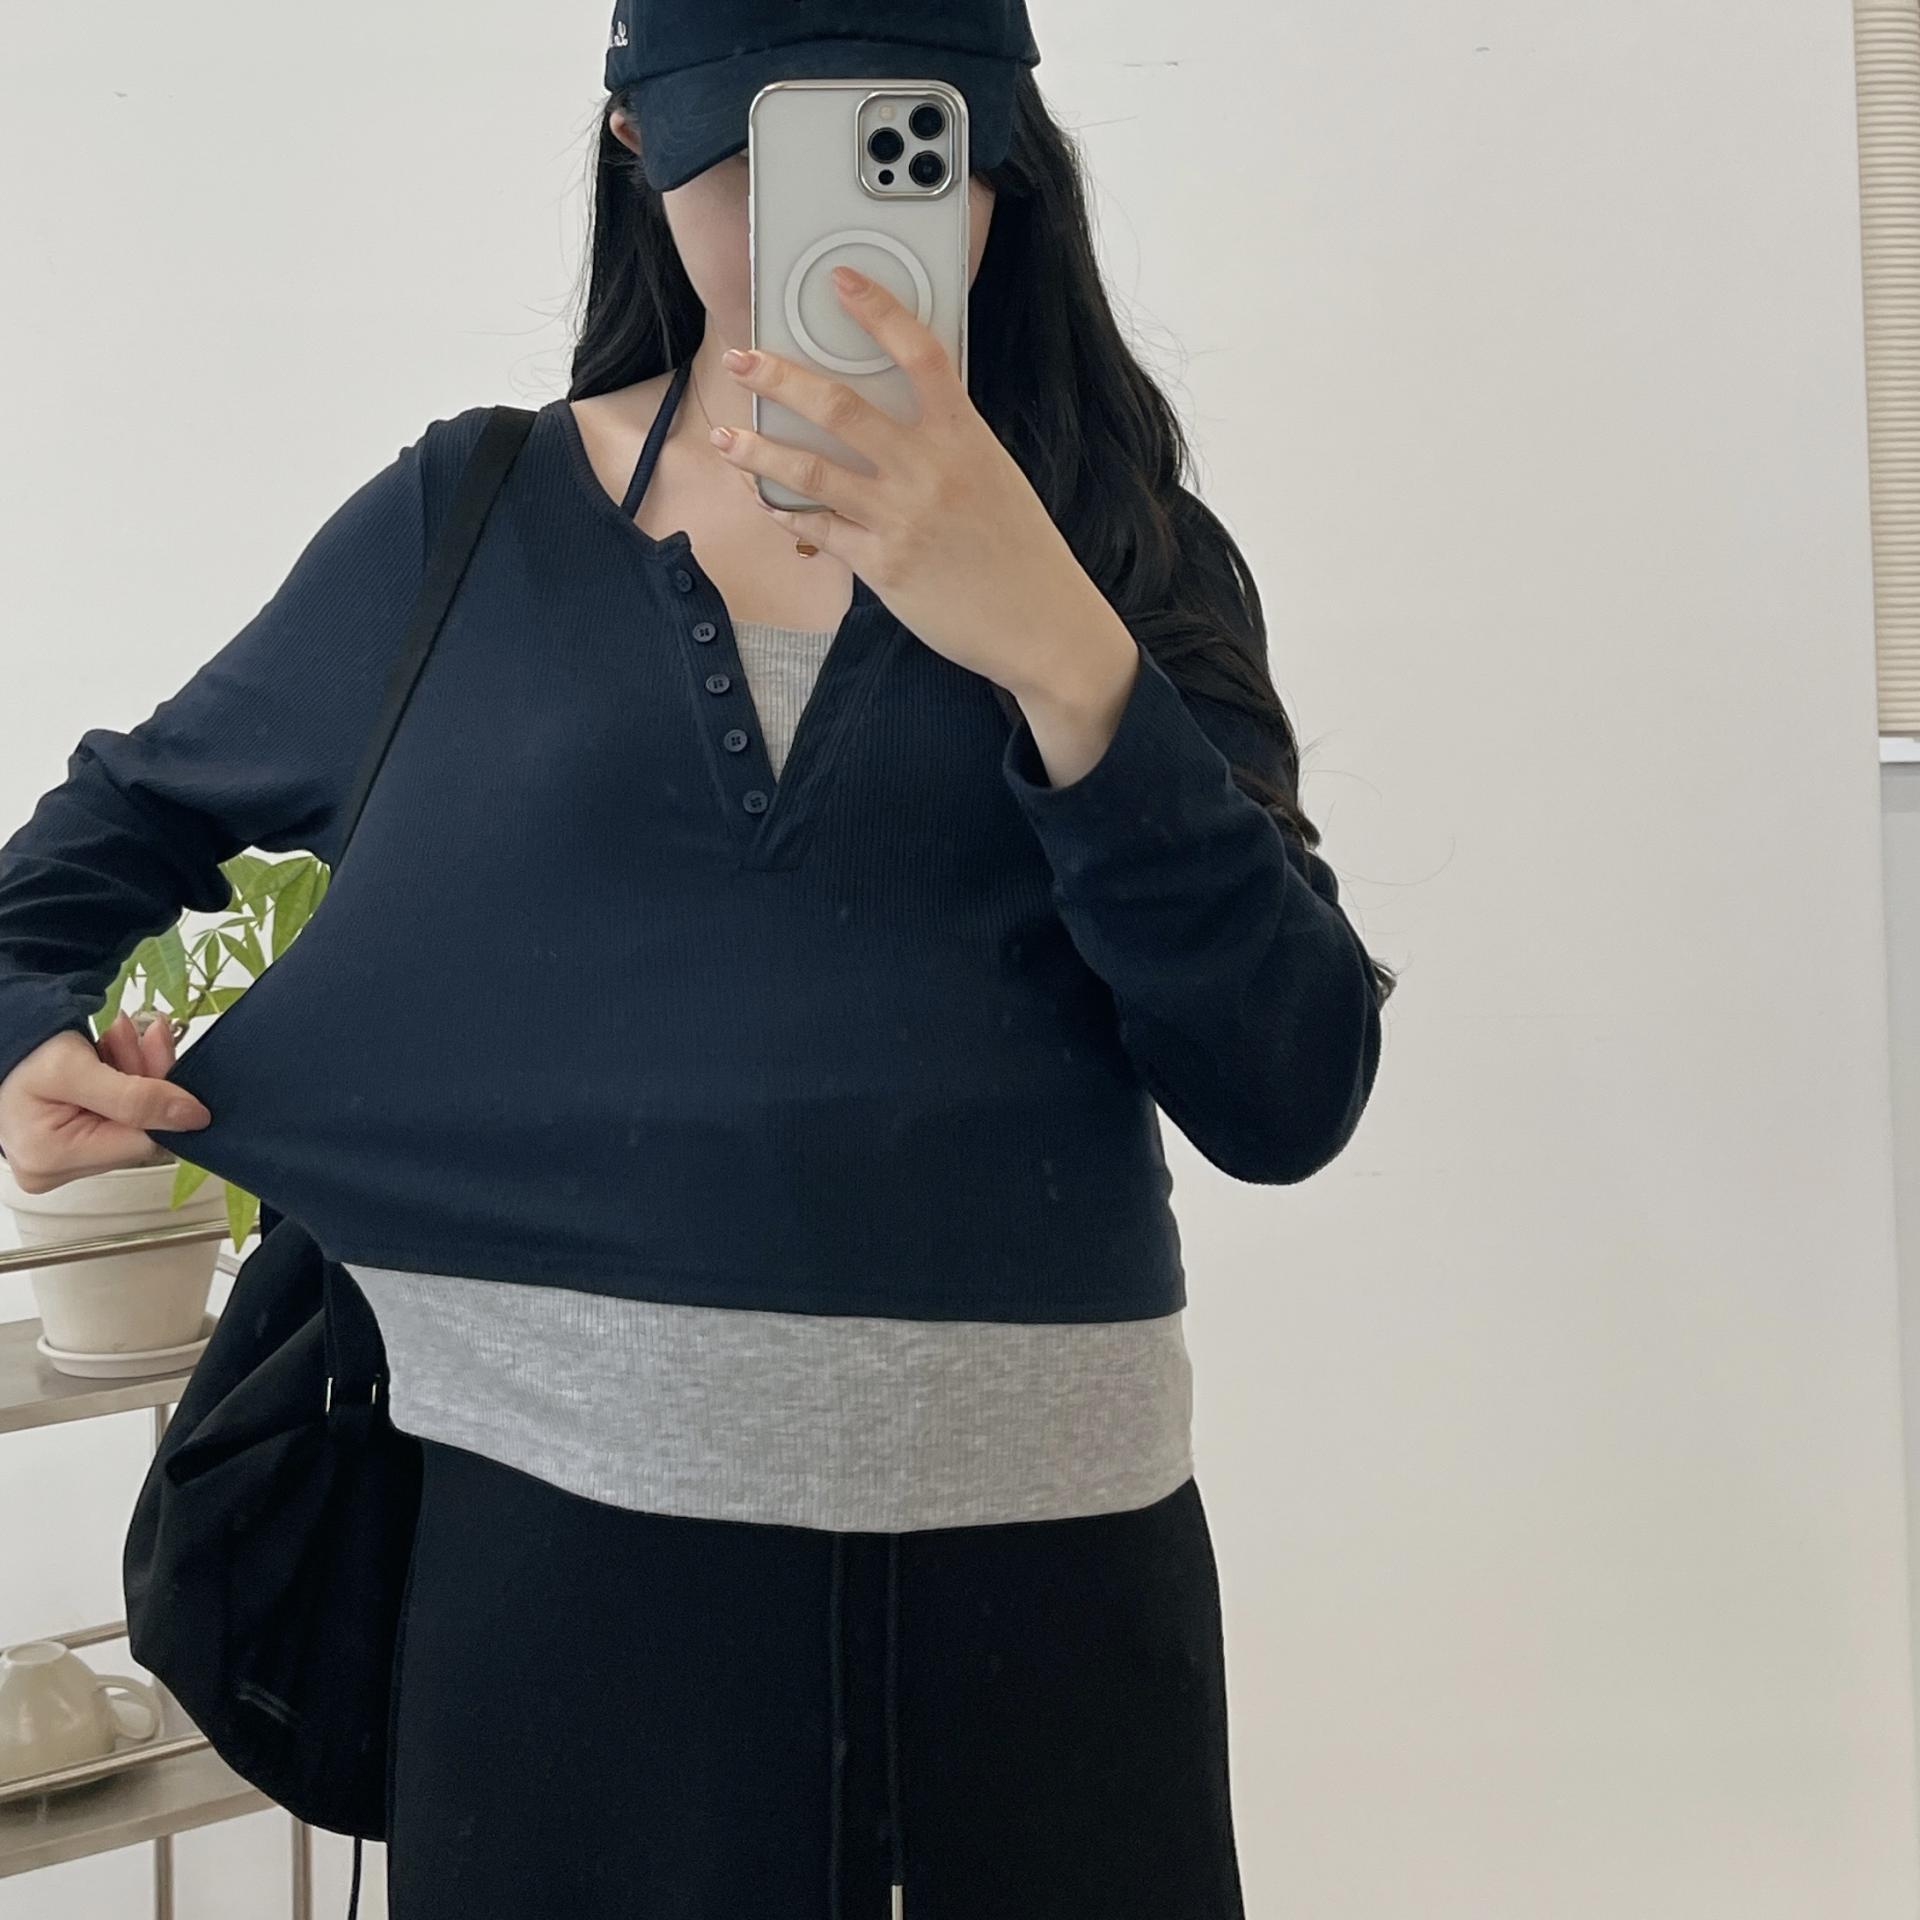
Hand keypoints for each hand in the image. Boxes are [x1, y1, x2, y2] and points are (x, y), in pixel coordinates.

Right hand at [0, 1013, 209, 1194]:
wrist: (2, 1036)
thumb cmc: (23, 1054)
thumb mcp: (76, 1068)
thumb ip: (135, 1096)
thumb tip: (195, 1119)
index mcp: (52, 1159)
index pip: (142, 1142)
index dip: (162, 1099)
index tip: (159, 1051)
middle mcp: (57, 1170)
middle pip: (138, 1129)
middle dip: (148, 1076)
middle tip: (148, 1030)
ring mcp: (65, 1159)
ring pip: (134, 1117)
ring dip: (138, 1070)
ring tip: (121, 1033)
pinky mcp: (74, 1143)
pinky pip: (118, 1113)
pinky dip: (125, 1078)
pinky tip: (114, 1049)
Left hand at [711, 266, 1135, 706]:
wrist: (1041, 623)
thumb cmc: (1020, 550)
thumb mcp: (994, 477)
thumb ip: (945, 445)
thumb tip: (892, 421)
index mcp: (964, 437)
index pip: (919, 354)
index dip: (879, 311)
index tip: (842, 280)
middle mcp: (929, 470)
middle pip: (840, 407)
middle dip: (780, 378)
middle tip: (743, 358)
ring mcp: (901, 519)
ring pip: (811, 471)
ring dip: (759, 450)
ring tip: (724, 437)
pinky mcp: (882, 566)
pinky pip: (819, 529)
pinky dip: (786, 512)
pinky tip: (763, 500)